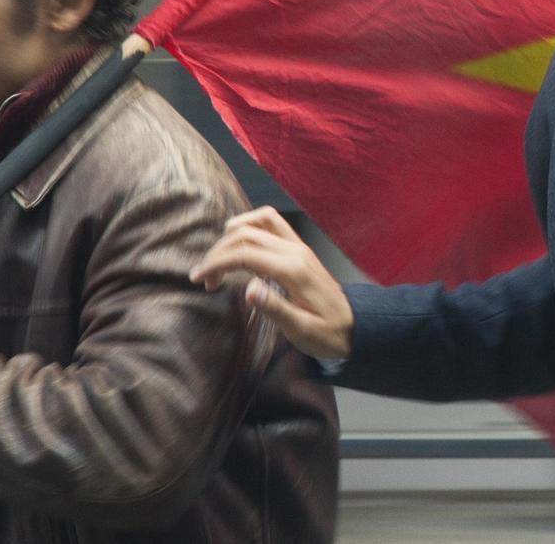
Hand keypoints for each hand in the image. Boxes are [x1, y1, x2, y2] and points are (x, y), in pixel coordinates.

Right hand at [190, 207, 354, 359]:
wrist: (355, 326)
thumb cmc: (326, 333)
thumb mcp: (300, 330)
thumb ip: (275, 308)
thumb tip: (249, 289)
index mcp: (293, 270)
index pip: (246, 253)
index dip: (217, 263)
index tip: (198, 279)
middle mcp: (295, 250)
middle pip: (247, 233)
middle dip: (218, 252)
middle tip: (205, 280)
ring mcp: (298, 246)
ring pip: (259, 220)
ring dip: (232, 235)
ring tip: (220, 263)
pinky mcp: (299, 248)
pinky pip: (271, 224)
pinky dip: (249, 229)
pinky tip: (240, 251)